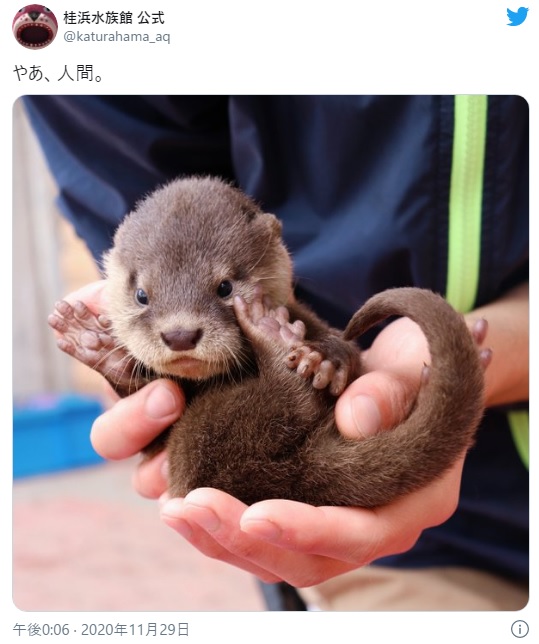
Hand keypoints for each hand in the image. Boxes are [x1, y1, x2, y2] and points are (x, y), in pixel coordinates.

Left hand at [157, 316, 466, 585]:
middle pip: (308, 559)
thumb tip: (355, 419)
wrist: (405, 373)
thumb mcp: (409, 369)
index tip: (254, 515)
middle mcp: (376, 524)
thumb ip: (389, 391)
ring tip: (175, 509)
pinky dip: (227, 526)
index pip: (360, 533)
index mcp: (412, 499)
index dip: (307, 530)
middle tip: (188, 507)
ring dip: (223, 538)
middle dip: (243, 538)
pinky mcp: (313, 509)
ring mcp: (342, 522)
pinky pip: (268, 536)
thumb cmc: (412, 368)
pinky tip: (187, 503)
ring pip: (279, 556)